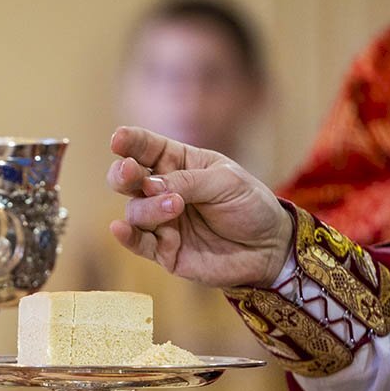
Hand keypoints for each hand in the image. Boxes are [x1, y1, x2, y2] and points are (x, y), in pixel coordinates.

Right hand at [106, 126, 292, 287]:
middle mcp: (163, 190)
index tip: (118, 140)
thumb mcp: (226, 182)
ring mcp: (161, 221)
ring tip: (175, 205)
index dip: (129, 142)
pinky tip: (119, 228)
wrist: (270, 248)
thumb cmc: (250, 206)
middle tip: (130, 172)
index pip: (146, 148)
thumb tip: (150, 186)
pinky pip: (138, 243)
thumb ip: (188, 181)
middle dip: (123, 173)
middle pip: (127, 178)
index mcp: (179, 163)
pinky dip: (126, 236)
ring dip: (148, 207)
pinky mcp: (164, 250)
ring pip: (135, 210)